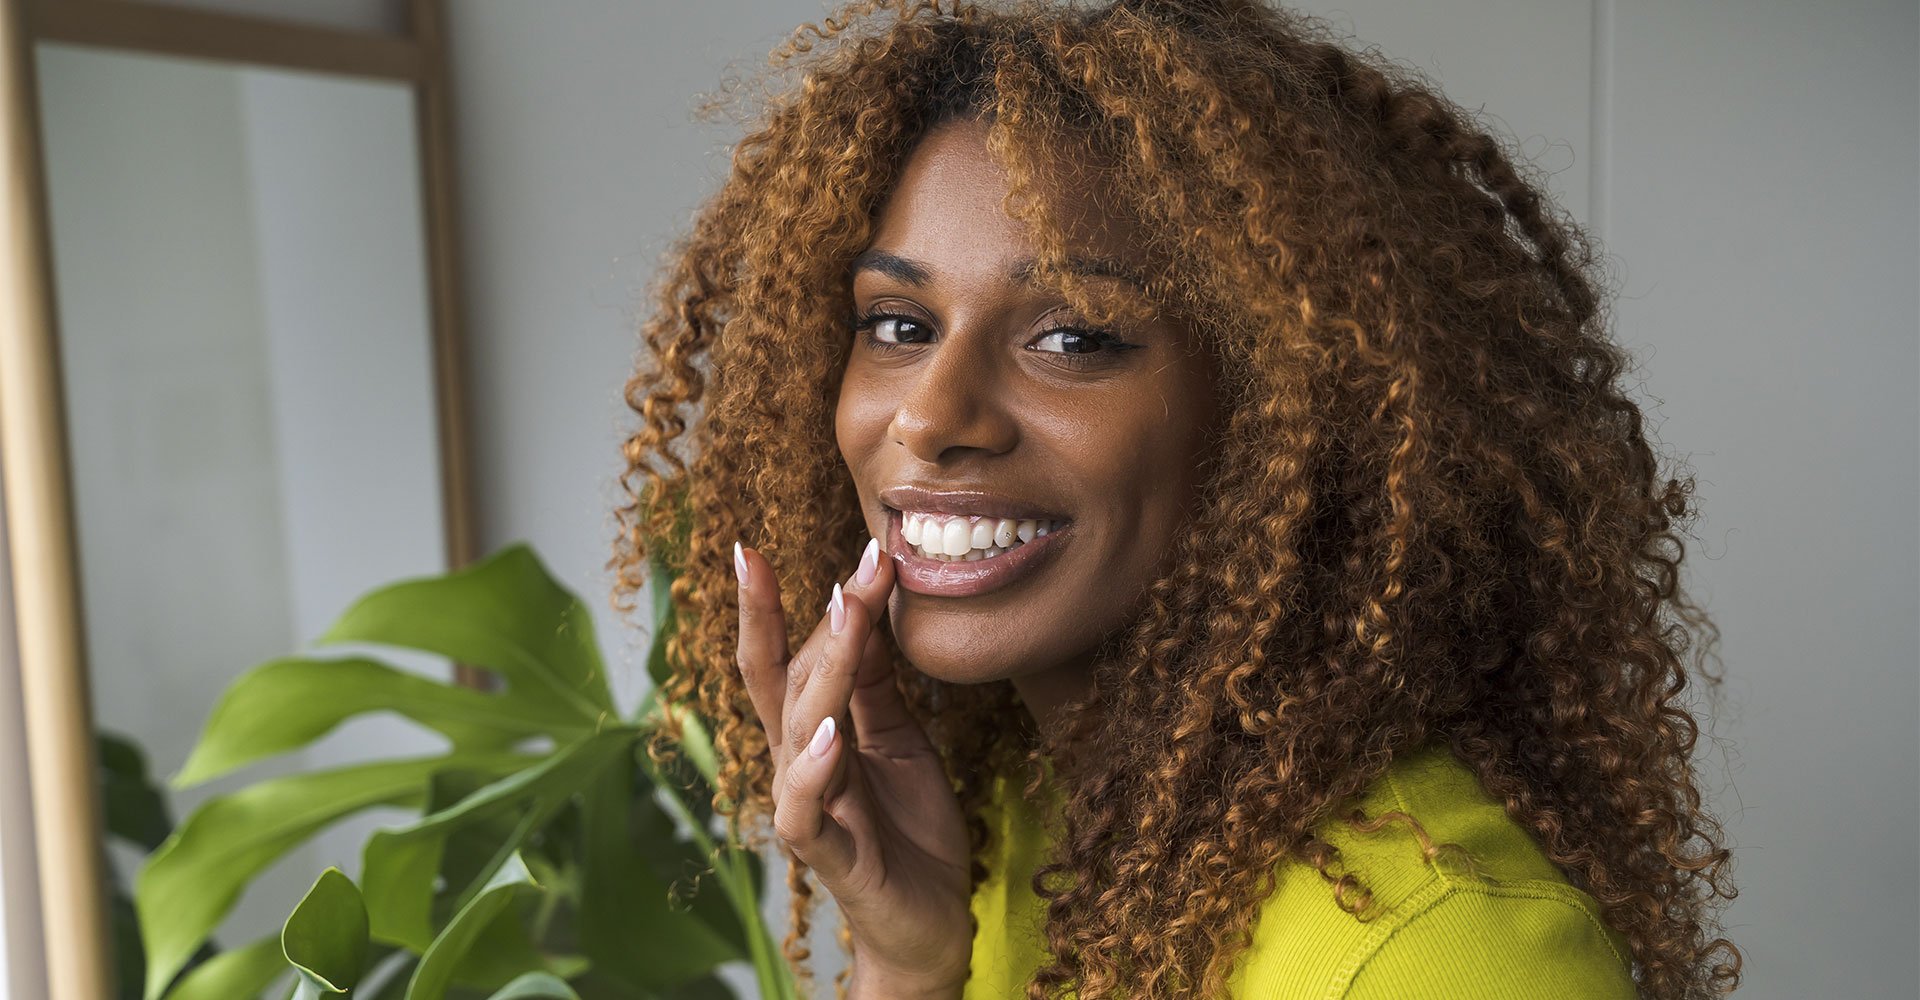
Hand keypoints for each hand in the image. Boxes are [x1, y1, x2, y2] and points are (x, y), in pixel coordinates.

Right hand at [734, 537, 972, 991]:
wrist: (930, 920)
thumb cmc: (910, 829)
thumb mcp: (901, 739)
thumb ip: (878, 683)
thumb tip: (866, 605)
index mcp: (811, 731)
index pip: (782, 656)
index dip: (770, 605)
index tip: (757, 546)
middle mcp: (795, 761)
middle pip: (780, 678)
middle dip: (796, 615)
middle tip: (847, 561)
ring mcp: (805, 806)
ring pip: (801, 727)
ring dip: (827, 666)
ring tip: (846, 613)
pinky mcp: (826, 853)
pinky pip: (806, 809)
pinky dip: (814, 771)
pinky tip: (830, 736)